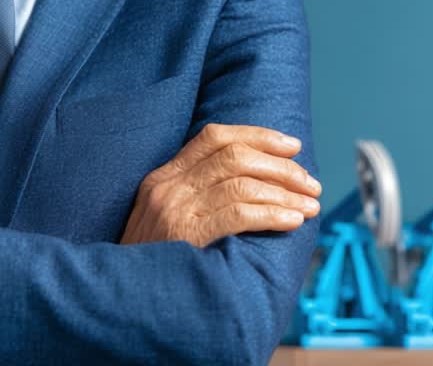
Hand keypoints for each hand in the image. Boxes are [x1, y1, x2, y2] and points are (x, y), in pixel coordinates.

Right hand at [120, 123, 321, 247]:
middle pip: (236, 157)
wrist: (121, 297)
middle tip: (311, 183)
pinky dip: (272, 214)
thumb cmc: (153, 259)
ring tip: (310, 206)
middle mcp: (169, 187)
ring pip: (243, 184)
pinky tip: (292, 222)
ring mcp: (176, 210)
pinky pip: (239, 214)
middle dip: (282, 168)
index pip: (214, 136)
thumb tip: (254, 179)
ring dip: (285, 193)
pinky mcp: (187, 236)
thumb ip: (196, 192)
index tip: (292, 146)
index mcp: (164, 176)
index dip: (258, 136)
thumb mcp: (163, 215)